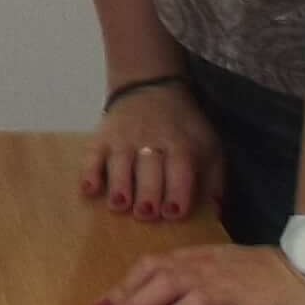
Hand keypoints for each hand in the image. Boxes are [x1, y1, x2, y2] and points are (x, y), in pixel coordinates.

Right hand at [79, 81, 221, 222]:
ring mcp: (123, 138)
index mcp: (182, 145)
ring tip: (119, 205)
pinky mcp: (102, 137)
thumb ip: (212, 181)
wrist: (152, 88)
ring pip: (120, 162)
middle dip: (147, 192)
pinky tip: (89, 189)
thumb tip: (214, 215)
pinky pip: (93, 155)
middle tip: (145, 213)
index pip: (180, 168)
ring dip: (119, 184)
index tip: (173, 213)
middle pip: (149, 168)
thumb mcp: (208, 148)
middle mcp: (151, 140)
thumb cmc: (183, 130)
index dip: (177, 190)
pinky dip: (89, 172)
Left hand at [94, 242, 304, 304]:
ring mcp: (239, 290)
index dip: (125, 286)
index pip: (155, 267)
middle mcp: (215, 271)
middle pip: (167, 283)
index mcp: (202, 259)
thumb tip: (147, 296)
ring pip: (195, 301)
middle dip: (132, 304)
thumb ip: (189, 276)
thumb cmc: (266, 274)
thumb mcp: (222, 266)